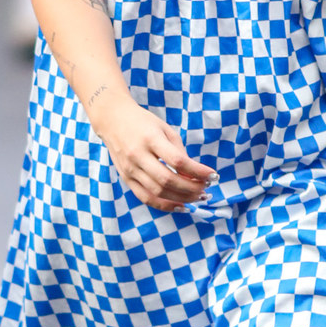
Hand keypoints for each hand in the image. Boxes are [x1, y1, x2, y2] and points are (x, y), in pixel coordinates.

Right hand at [90, 95, 213, 212]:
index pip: (178, 161)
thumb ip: (178, 152)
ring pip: (158, 192)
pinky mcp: (126, 179)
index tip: (213, 175)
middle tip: (206, 189)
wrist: (112, 120)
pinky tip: (180, 206)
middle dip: (191, 188)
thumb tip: (194, 176)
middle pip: (168, 180)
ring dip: (181, 198)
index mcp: (150, 139)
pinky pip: (146, 198)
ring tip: (198, 197)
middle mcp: (138, 156)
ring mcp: (130, 169)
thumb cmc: (143, 123)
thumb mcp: (164, 129)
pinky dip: (164, 205)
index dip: (198, 171)